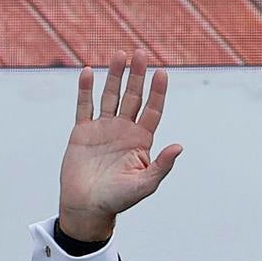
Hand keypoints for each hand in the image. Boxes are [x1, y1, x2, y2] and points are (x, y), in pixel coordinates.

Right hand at [58, 51, 183, 242]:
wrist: (86, 208)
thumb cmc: (117, 200)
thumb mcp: (144, 185)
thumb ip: (162, 166)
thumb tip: (179, 146)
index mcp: (140, 140)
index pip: (152, 110)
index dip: (157, 91)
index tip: (162, 72)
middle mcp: (123, 130)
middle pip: (132, 96)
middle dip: (136, 75)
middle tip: (140, 53)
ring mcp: (102, 129)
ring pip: (110, 96)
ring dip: (114, 76)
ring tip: (119, 54)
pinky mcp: (82, 132)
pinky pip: (84, 106)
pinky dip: (85, 89)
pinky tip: (88, 72)